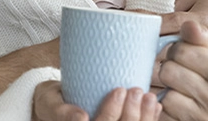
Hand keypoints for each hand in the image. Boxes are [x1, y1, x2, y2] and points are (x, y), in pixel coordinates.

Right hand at [34, 81, 159, 120]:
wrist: (57, 104)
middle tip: (136, 90)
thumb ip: (63, 113)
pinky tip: (155, 106)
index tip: (118, 90)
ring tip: (149, 96)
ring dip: (145, 116)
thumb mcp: (51, 105)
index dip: (112, 112)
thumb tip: (82, 118)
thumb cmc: (53, 103)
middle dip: (132, 113)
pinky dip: (150, 118)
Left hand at [153, 21, 207, 120]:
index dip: (174, 49)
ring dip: (163, 88)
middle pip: (170, 70)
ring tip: (171, 86)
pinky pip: (162, 110)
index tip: (178, 53)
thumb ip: (199, 39)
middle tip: (172, 70)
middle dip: (166, 68)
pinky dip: (161, 104)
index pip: (183, 50)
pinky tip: (169, 101)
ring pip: (165, 92)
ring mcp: (203, 116)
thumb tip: (189, 24)